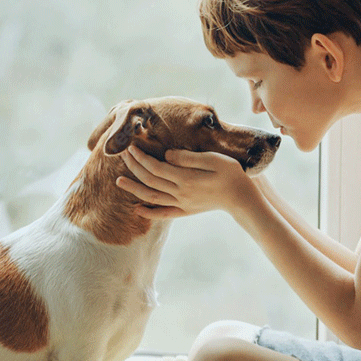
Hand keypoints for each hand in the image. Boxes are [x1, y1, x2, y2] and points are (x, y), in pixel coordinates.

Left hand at [115, 145, 256, 218]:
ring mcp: (182, 204)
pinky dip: (148, 212)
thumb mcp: (213, 159)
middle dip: (134, 167)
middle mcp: (180, 193)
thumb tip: (167, 155)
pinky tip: (137, 209)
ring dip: (134, 188)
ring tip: (118, 181)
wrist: (242, 198)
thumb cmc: (231, 174)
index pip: (156, 167)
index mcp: (186, 178)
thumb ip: (189, 158)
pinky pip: (163, 214)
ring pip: (152, 197)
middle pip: (150, 180)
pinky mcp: (186, 211)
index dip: (141, 157)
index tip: (131, 147)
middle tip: (123, 155)